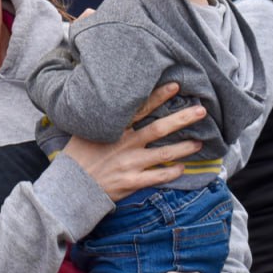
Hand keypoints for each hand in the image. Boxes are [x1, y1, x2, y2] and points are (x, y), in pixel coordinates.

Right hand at [62, 83, 204, 201]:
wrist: (70, 185)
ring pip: (164, 154)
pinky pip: (158, 177)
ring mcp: (130, 164)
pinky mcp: (132, 182)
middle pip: (159, 128)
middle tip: (202, 111)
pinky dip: (172, 173)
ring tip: (200, 142)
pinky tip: (182, 168)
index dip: (159, 96)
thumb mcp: (84, 131)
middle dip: (182, 119)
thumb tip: (108, 102)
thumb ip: (100, 119)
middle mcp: (125, 144)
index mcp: (114, 129)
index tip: (176, 86)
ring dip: (184, 147)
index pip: (141, 108)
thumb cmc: (77, 156)